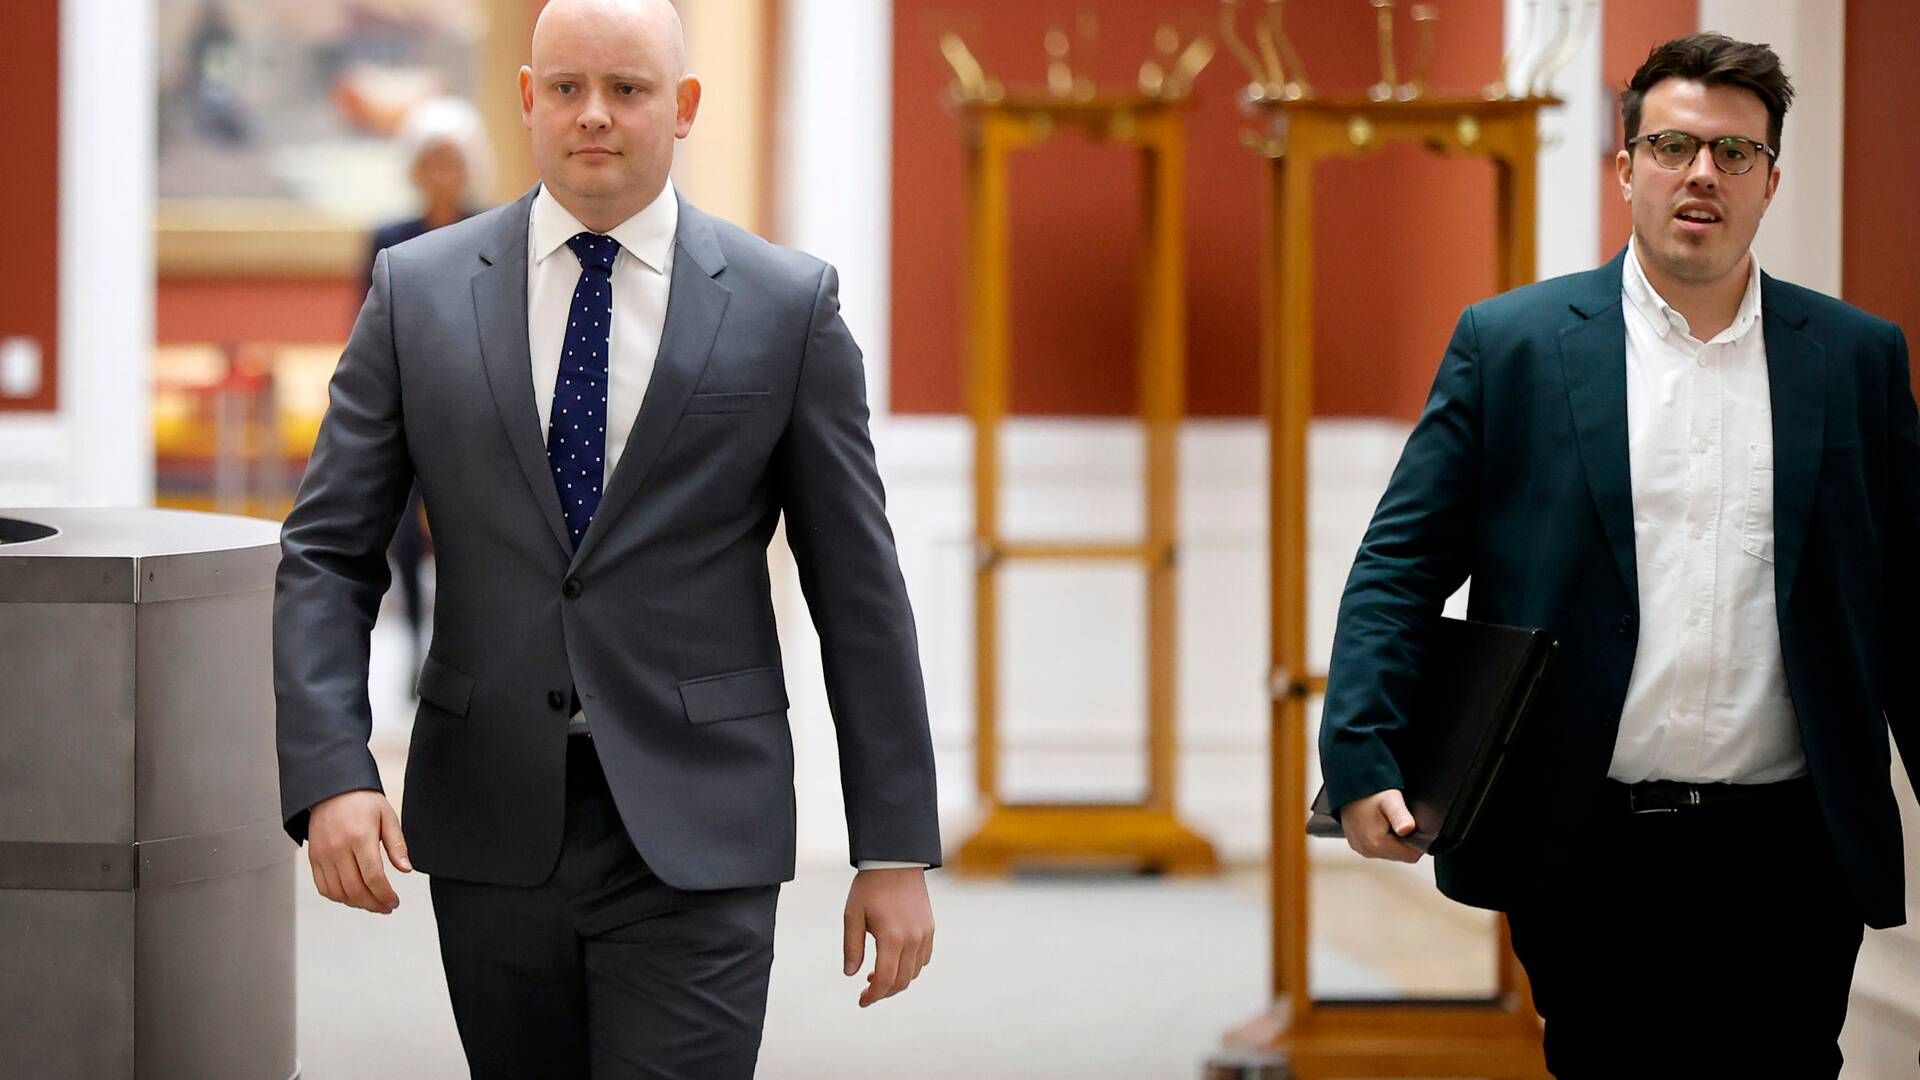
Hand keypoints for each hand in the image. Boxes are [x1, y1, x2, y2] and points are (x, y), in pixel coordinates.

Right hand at [306, 789, 410, 913]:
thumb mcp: (387, 817)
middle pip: (355, 889)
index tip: (394, 902)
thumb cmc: (362, 801)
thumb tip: (406, 869)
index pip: (373, 877)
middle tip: (386, 907)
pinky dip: (338, 897)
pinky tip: (352, 896)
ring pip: (339, 892)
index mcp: (360, 837)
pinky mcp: (314, 858)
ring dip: (357, 904)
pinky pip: (324, 887)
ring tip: (372, 903)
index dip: (385, 895)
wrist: (332, 790)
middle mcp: (338, 848)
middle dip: (374, 904)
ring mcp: (323, 855)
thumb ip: (397, 845)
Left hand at [842, 867, 933, 1007]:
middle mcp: (912, 939)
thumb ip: (852, 947)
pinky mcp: (930, 928)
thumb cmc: (870, 887)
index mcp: (891, 937)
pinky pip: (924, 959)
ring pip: (914, 972)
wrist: (896, 861)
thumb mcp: (852, 915)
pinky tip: (895, 961)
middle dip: (884, 992)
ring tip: (876, 974)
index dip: (872, 996)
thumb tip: (850, 974)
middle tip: (867, 992)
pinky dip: (910, 968)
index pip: (884, 980)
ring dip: (897, 981)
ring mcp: (924, 934)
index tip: (861, 1001)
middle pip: (901, 981)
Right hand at [1339, 788, 1423, 863]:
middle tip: (1398, 819)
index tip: (1409, 824)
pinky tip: (1379, 824)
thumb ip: (1400, 816)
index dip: (1416, 841)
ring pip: (1390, 853)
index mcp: (1377, 843)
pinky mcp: (1357, 845)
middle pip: (1400, 855)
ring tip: (1388, 820)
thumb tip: (1408, 829)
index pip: (1411, 856)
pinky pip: (1378, 849)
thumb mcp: (1391, 800)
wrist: (1348, 785)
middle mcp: (1367, 850)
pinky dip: (1382, 839)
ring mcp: (1361, 849)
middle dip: (1404, 841)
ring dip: (1393, 840)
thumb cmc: (1370, 791)